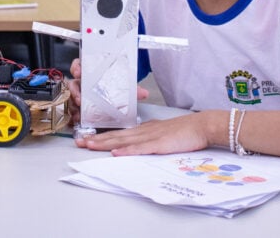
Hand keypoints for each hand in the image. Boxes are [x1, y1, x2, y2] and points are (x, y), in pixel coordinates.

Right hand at [66, 58, 150, 124]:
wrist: (116, 96)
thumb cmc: (115, 86)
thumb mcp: (123, 85)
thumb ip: (132, 89)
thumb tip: (144, 93)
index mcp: (91, 72)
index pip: (79, 64)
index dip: (77, 67)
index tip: (78, 71)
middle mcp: (83, 82)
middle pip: (73, 83)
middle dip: (74, 91)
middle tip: (79, 98)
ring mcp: (79, 94)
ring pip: (71, 97)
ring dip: (73, 105)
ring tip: (78, 112)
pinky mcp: (79, 106)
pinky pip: (73, 108)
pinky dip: (74, 114)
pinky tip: (77, 119)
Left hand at [75, 112, 211, 155]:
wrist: (201, 126)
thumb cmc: (185, 131)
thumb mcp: (163, 133)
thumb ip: (150, 138)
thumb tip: (137, 145)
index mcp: (145, 128)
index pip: (119, 133)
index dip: (102, 136)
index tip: (87, 138)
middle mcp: (144, 131)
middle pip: (116, 136)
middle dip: (96, 139)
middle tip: (78, 141)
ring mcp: (151, 136)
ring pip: (123, 140)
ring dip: (105, 143)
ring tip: (89, 145)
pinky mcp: (159, 143)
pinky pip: (140, 148)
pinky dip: (127, 151)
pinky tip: (116, 153)